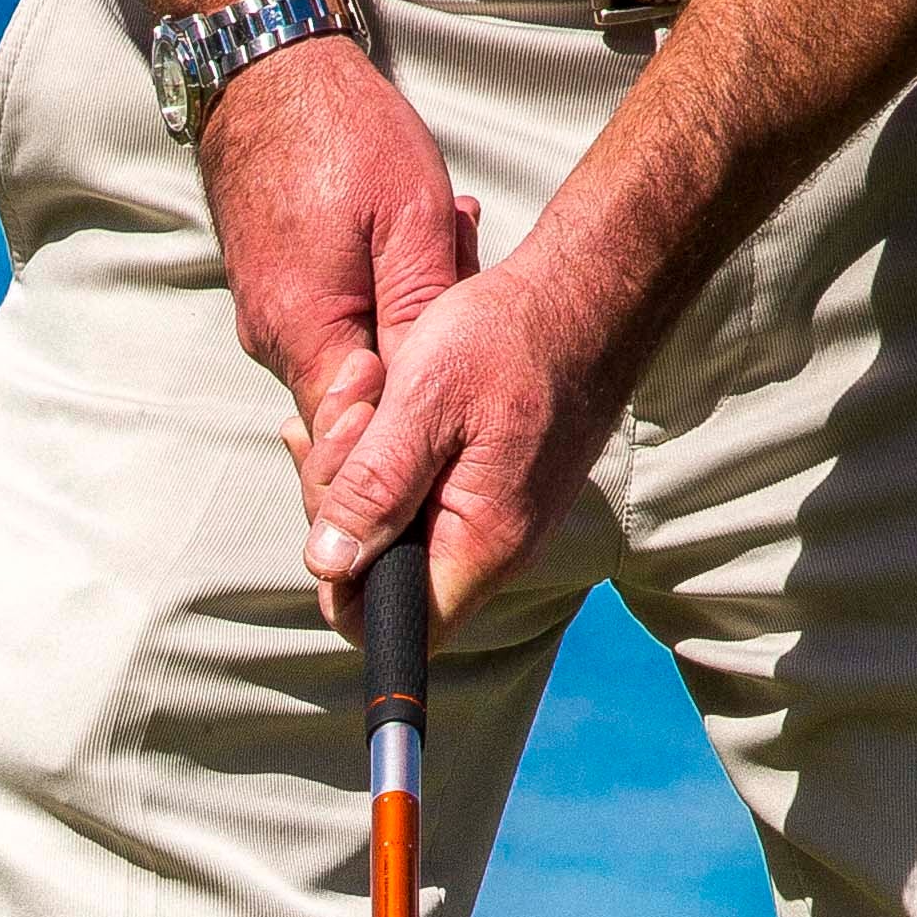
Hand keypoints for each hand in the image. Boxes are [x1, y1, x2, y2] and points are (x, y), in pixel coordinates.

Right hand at [188, 31, 474, 529]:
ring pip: (346, 367)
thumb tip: (425, 407)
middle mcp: (274, 344)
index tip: (447, 467)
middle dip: (415, 385)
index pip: (351, 447)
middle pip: (351, 413)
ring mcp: (267, 322)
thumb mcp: (412, 224)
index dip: (400, 466)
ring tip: (447, 256)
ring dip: (402, 335)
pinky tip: (408, 258)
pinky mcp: (272, 299)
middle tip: (468, 324)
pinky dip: (374, 309)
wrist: (268, 79)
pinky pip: (330, 332)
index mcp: (306, 336)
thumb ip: (419, 320)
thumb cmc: (344, 137)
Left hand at [297, 249, 637, 629]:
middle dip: (337, 500)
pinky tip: (366, 403)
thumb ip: (375, 488)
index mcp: (481, 544)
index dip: (340, 586)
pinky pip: (414, 494)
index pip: (394, 626)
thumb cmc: (515, 336)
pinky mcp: (487, 487)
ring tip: (360, 385)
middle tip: (346, 415)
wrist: (588, 290)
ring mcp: (492, 519)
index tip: (327, 502)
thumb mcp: (427, 401)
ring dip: (353, 463)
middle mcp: (491, 549)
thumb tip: (327, 565)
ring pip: (390, 527)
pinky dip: (379, 453)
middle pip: (380, 572)